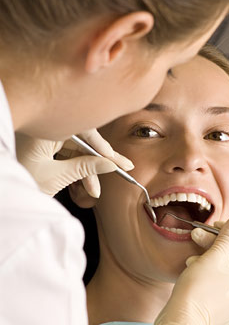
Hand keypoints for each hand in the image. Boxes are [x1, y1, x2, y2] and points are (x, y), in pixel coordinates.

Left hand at [16, 129, 133, 196]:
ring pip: (77, 150)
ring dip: (88, 170)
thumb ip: (85, 168)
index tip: (121, 162)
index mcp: (45, 129)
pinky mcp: (46, 147)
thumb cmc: (21, 182)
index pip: (85, 133)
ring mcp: (46, 138)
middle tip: (122, 170)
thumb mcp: (56, 177)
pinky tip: (84, 185)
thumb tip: (110, 165)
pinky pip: (68, 154)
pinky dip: (77, 169)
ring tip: (95, 191)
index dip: (105, 149)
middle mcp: (46, 129)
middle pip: (83, 141)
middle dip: (100, 161)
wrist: (5, 195)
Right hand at [133, 212, 228, 324]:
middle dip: (217, 244)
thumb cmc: (198, 290)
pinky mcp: (223, 310)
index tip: (219, 225)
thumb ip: (228, 235)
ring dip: (210, 257)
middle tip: (199, 234)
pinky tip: (193, 267)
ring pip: (227, 271)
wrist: (180, 323)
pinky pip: (221, 284)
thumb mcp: (214, 257)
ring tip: (192, 254)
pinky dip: (209, 272)